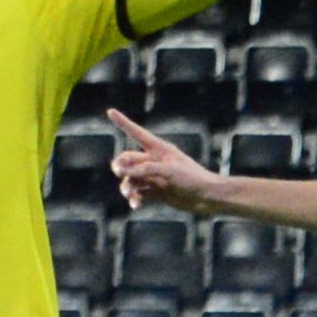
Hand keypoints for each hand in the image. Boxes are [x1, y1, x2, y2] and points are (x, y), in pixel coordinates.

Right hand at [109, 109, 225, 214]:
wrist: (207, 197)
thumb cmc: (192, 178)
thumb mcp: (168, 171)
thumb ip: (145, 170)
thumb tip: (124, 174)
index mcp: (159, 149)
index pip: (137, 133)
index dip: (123, 122)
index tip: (110, 111)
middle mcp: (155, 161)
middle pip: (128, 160)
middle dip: (120, 165)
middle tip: (119, 172)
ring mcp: (155, 177)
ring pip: (132, 179)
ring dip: (127, 186)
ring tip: (129, 193)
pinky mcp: (157, 192)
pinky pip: (139, 194)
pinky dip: (135, 199)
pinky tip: (136, 205)